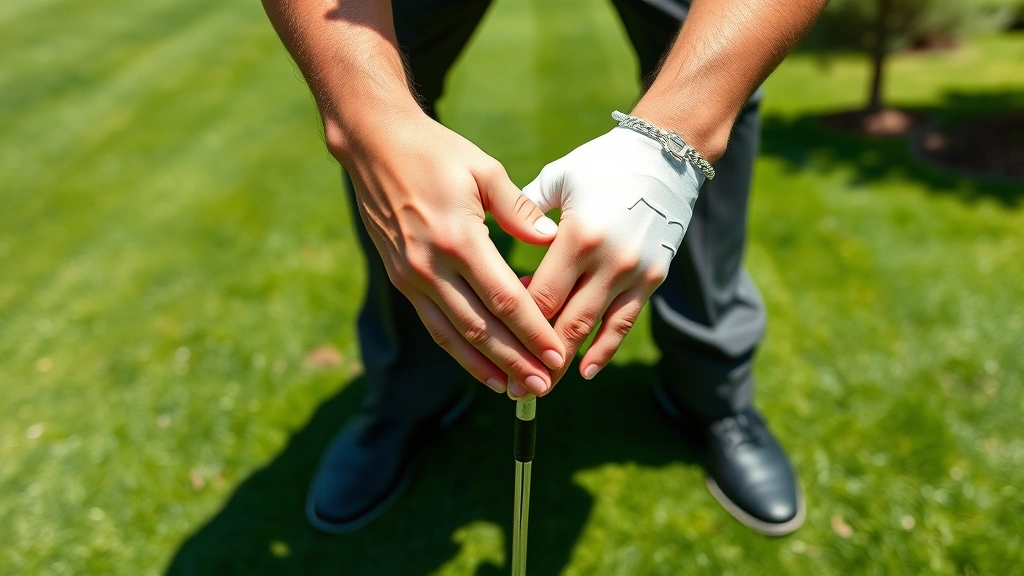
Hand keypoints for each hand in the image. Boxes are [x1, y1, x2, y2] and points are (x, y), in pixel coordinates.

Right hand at [342, 111, 565, 394]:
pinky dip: (459, 350)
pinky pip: (434, 324)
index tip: (557, 355)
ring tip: (516, 389)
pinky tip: (482, 366)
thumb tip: (550, 241)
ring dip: (487, 366)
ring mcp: (412, 276)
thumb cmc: (436, 152)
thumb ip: (519, 210)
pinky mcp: (401, 278)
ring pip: (454, 335)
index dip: (533, 332)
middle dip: (515, 361)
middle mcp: (431, 266)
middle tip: (544, 387)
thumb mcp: (484, 170)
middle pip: (481, 328)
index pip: (504, 299)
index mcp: (458, 239)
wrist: (374, 144)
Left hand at [519, 126, 703, 388]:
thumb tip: (492, 242)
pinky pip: (623, 323)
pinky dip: (603, 351)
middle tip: (512, 385)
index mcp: (577, 236)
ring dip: (565, 362)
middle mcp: (608, 261)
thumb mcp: (558, 180)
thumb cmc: (601, 165)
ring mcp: (633, 274)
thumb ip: (524, 213)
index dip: (515, 321)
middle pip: (564, 323)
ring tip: (540, 386)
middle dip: (536, 357)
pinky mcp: (652, 279)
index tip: (493, 340)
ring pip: (592, 330)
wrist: (665, 158)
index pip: (540, 295)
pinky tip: (584, 372)